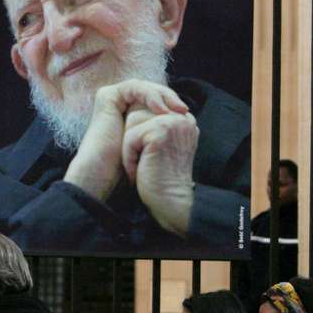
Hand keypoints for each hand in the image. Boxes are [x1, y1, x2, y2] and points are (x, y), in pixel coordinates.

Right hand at [64, 79, 187, 201]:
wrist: (105, 173)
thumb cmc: (127, 166)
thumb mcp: (153, 142)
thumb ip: (164, 126)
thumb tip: (188, 116)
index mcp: (129, 112)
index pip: (155, 100)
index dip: (172, 105)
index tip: (187, 116)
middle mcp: (120, 104)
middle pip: (151, 93)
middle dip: (170, 99)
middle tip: (185, 110)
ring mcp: (113, 99)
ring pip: (145, 88)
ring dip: (163, 96)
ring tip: (176, 110)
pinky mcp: (107, 96)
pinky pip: (135, 88)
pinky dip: (150, 96)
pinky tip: (161, 110)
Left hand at [122, 106, 198, 237]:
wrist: (170, 203)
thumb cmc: (161, 178)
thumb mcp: (161, 145)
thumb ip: (154, 125)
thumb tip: (131, 110)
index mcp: (184, 119)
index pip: (148, 109)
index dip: (139, 134)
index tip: (148, 159)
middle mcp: (182, 117)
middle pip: (138, 113)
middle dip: (133, 140)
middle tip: (143, 165)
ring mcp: (173, 123)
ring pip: (132, 123)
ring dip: (129, 148)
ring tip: (140, 167)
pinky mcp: (161, 132)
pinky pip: (130, 136)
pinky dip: (129, 157)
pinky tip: (138, 173)